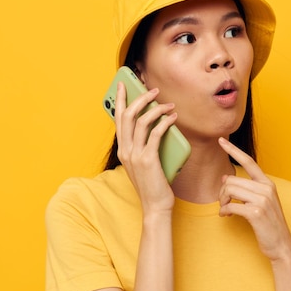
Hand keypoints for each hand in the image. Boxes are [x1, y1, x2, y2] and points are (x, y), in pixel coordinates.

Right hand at [114, 82, 175, 212]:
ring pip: (141, 122)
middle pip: (127, 115)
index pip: (118, 119)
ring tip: (168, 104)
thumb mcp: (143, 163)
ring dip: (155, 109)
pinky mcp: (148, 159)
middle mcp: (125, 151)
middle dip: (139, 98)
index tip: (123, 84)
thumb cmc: (153, 185)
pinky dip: (164, 122)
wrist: (155, 206)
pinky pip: (155, 134)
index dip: (120, 100)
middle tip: (152, 90)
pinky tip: (173, 118)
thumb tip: (156, 126)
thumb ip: (144, 146)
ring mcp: (135, 155)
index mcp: (122, 150)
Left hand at [218, 137, 290, 261]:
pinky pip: (230, 205)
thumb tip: (225, 177)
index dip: (233, 150)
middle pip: (232, 180)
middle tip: (223, 203)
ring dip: (222, 201)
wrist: (281, 244)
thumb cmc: (268, 224)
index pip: (248, 161)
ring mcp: (262, 200)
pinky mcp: (256, 212)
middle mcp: (266, 188)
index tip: (221, 140)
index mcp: (267, 183)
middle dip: (222, 192)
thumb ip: (246, 189)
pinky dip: (224, 211)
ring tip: (225, 209)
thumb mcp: (260, 202)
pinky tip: (225, 216)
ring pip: (229, 190)